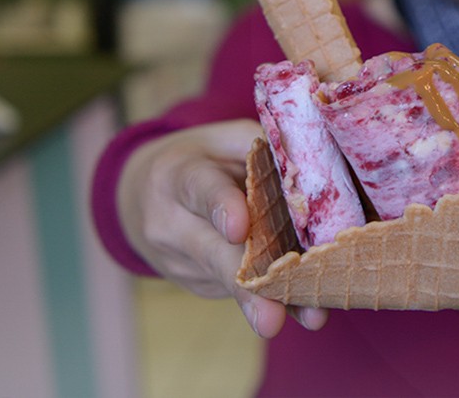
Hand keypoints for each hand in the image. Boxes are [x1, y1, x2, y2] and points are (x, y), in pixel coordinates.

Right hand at [117, 119, 327, 336]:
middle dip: (247, 290)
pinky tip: (305, 305)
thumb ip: (262, 149)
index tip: (240, 229)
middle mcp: (172, 223)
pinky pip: (237, 289)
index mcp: (179, 174)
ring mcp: (181, 261)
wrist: (141, 195)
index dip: (222, 208)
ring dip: (274, 300)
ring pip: (231, 282)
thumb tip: (317, 168)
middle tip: (272, 318)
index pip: (201, 190)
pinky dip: (274, 295)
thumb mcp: (224, 139)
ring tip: (311, 319)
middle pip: (215, 256)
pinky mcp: (197, 283)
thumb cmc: (201, 159)